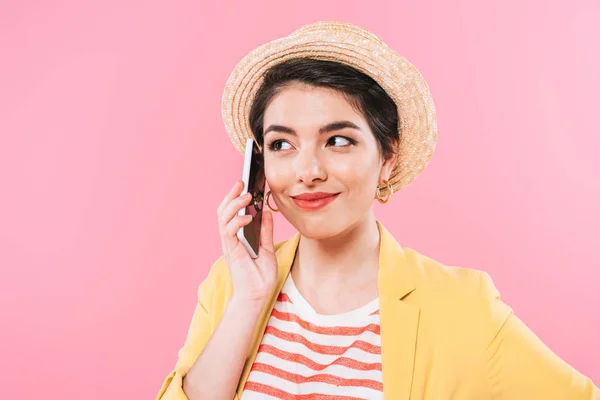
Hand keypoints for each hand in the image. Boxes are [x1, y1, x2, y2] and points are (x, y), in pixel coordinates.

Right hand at [217, 180, 278, 305]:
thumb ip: (265, 231)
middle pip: (223, 211)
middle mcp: (230, 239)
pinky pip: (229, 231)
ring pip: (223, 218)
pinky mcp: (231, 251)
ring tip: (246, 196)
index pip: (231, 212)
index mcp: (237, 237)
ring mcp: (229, 244)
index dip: (234, 197)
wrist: (257, 295)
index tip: (244, 184)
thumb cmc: (260, 276)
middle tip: (241, 182)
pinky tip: (247, 217)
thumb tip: (266, 213)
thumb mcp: (267, 248)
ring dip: (234, 204)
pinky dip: (237, 221)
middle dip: (230, 195)